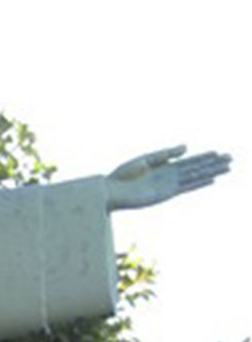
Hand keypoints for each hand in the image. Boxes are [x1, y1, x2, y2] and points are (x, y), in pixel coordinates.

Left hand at [106, 145, 231, 211]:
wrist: (110, 190)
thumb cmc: (122, 175)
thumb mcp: (145, 159)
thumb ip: (166, 154)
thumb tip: (187, 147)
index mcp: (162, 167)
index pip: (188, 161)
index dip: (203, 157)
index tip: (218, 152)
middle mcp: (168, 176)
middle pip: (196, 168)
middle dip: (213, 163)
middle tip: (231, 158)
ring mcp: (169, 185)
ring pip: (195, 176)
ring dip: (211, 172)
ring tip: (227, 168)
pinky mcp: (166, 194)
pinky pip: (186, 187)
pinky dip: (199, 183)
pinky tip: (211, 179)